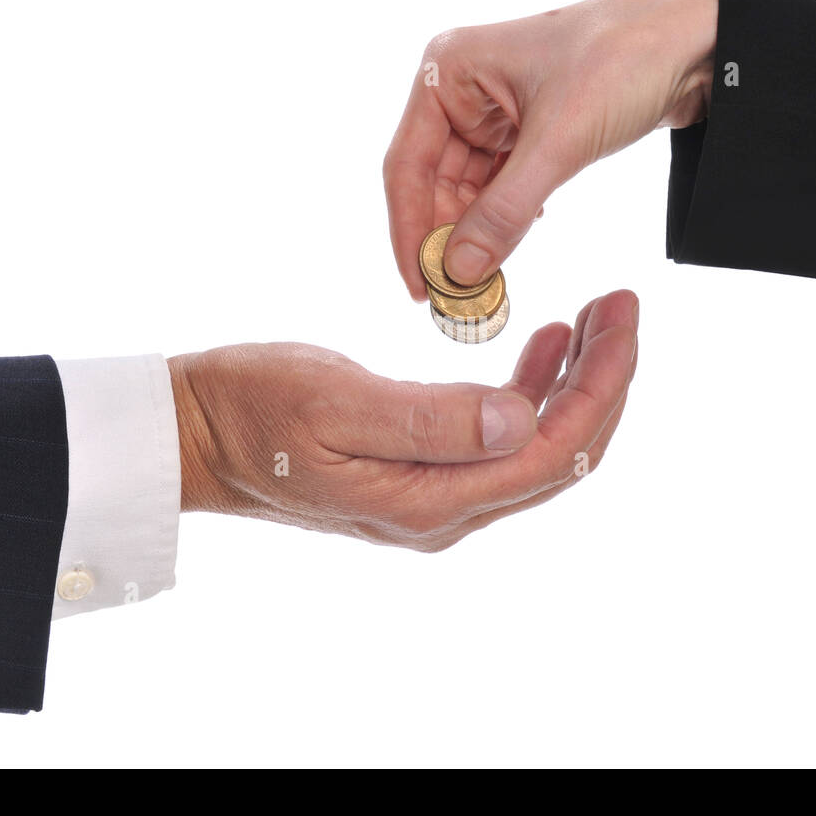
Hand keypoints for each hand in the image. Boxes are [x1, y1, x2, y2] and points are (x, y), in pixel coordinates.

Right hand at [169, 290, 637, 551]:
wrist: (193, 434)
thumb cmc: (250, 408)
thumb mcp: (334, 402)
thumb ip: (430, 418)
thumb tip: (522, 420)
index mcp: (432, 499)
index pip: (552, 451)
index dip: (601, 385)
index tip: (620, 314)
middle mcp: (445, 510)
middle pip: (559, 455)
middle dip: (604, 381)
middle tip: (621, 305)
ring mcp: (434, 496)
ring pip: (535, 447)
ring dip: (574, 383)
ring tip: (594, 316)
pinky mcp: (420, 472)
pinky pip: (499, 440)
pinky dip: (531, 390)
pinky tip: (543, 345)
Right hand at [384, 0, 717, 296]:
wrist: (699, 41)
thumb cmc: (625, 59)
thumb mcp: (560, 141)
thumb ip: (504, 211)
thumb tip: (459, 272)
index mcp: (449, 71)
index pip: (407, 165)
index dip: (409, 231)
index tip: (418, 287)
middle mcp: (462, 88)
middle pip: (431, 182)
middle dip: (443, 240)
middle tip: (453, 297)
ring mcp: (493, 109)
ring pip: (464, 189)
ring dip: (472, 235)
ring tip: (480, 283)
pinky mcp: (526, 129)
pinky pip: (497, 186)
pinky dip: (500, 219)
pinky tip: (509, 246)